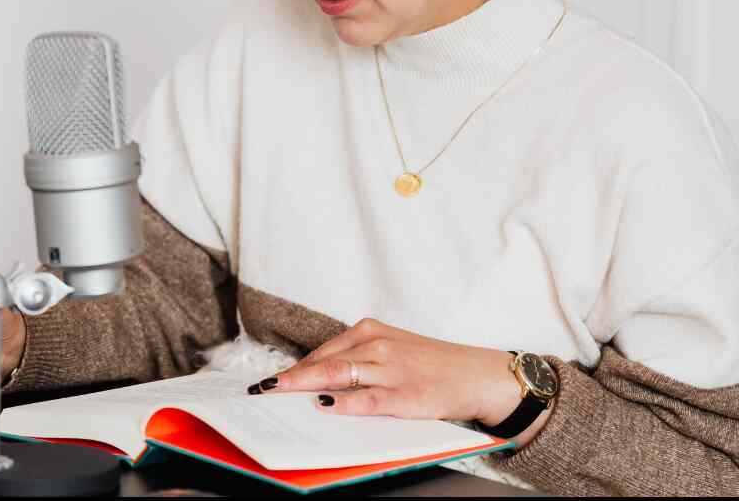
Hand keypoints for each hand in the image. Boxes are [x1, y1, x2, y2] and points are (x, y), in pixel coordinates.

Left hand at [245, 318, 520, 426]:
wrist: (477, 374)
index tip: (268, 380)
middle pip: (324, 362)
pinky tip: (326, 406)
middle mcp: (377, 345)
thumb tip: (316, 383)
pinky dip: (346, 403)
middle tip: (261, 389)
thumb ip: (356, 360)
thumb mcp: (391, 350)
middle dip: (290, 378)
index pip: (322, 351)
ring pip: (339, 376)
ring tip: (280, 395)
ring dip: (306, 387)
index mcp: (370, 331)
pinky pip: (369, 399)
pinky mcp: (405, 394)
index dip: (294, 368)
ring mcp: (391, 369)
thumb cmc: (430, 365)